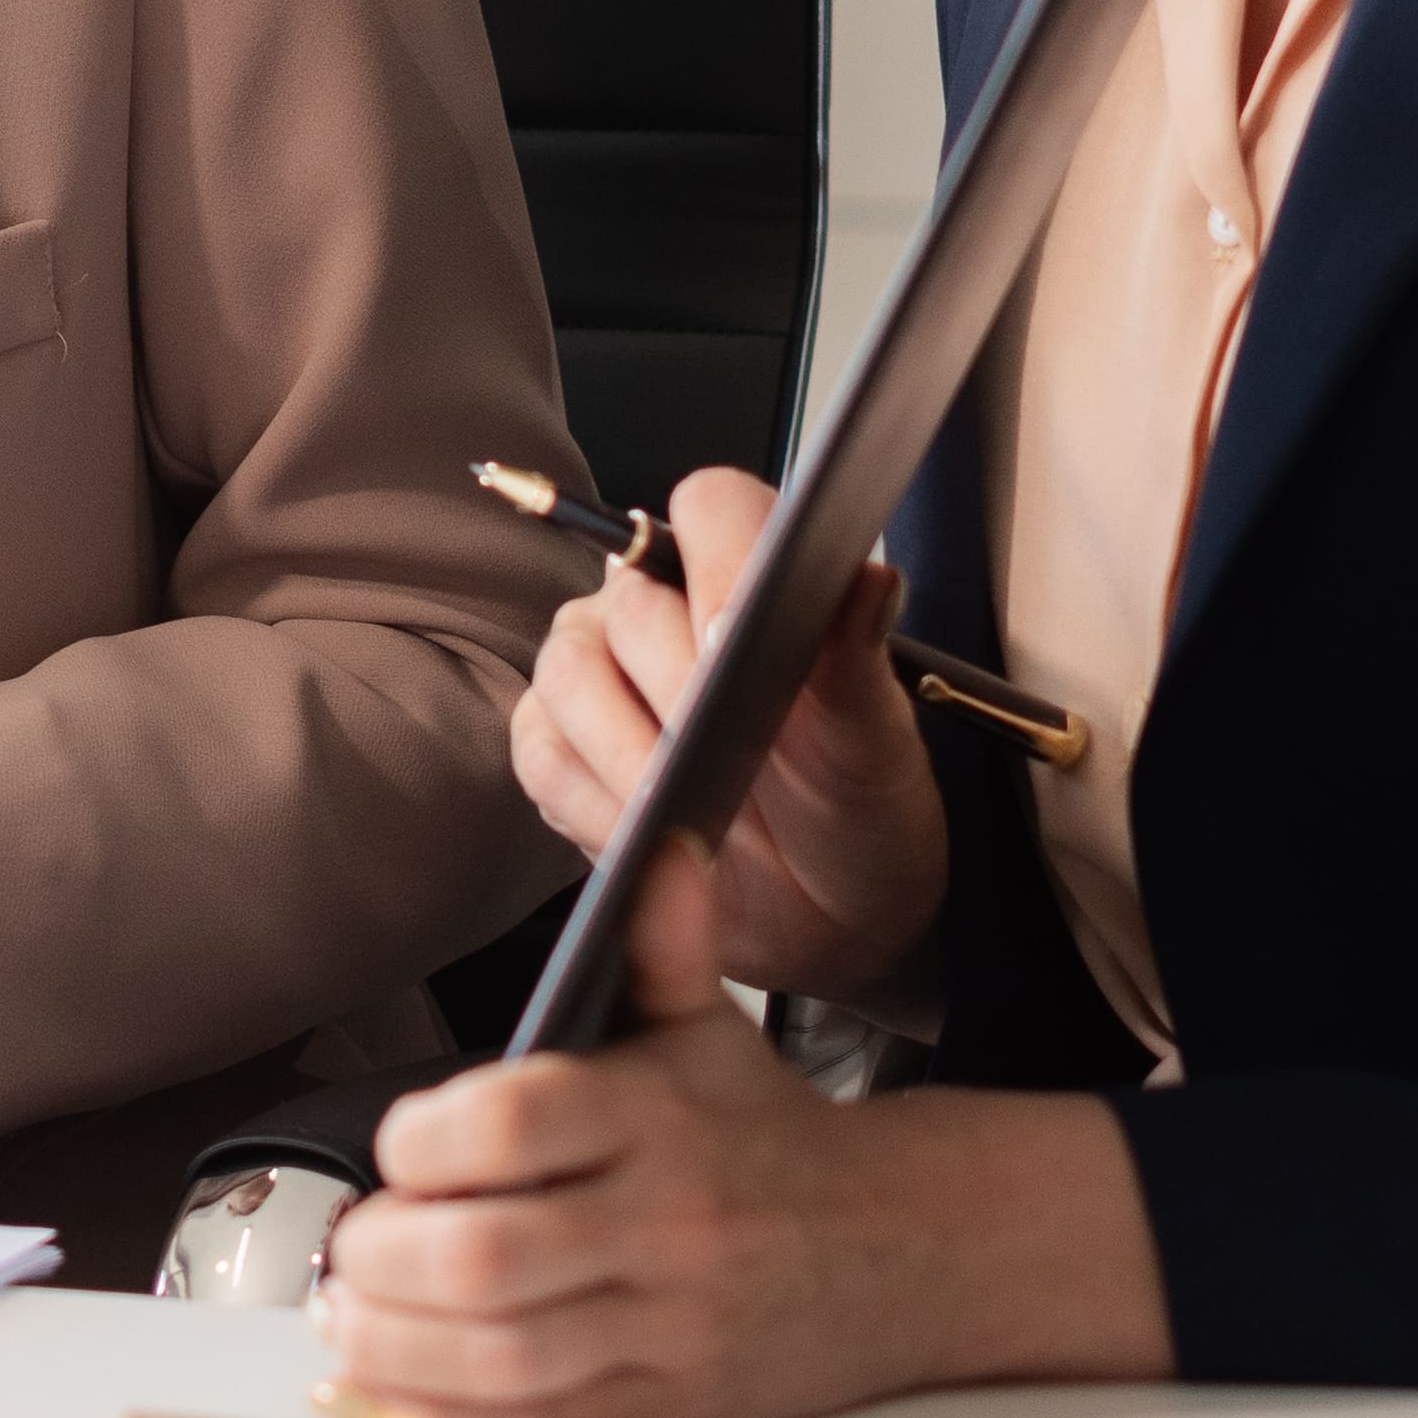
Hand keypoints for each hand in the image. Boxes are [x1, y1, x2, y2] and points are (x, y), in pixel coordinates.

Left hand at [316, 844, 1167, 1417]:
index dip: (419, 1141)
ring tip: (356, 1317)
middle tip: (355, 1248)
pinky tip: (401, 1383)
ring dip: (395, 1346)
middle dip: (384, 1260)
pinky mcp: (666, 1406)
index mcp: (658, 1117)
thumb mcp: (710, 1024)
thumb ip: (662, 935)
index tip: (399, 1147)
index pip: (508, 1121)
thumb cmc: (765, 1134)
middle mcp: (663, 1224)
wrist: (903, 1248)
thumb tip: (660, 836)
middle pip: (483, 1257)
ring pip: (499, 1358)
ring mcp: (666, 1326)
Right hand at [512, 465, 945, 1003]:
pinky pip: (542, 753)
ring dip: (634, 758)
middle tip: (737, 762)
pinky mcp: (554, 743)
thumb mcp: (875, 746)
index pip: (710, 506)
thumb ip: (860, 661)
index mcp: (752, 568)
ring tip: (695, 807)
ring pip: (569, 675)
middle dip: (683, 697)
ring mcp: (595, 669)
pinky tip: (650, 831)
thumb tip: (869, 580)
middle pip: (631, 606)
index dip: (719, 567)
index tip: (738, 649)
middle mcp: (660, 601)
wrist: (822, 911)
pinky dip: (596, 803)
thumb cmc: (856, 807)